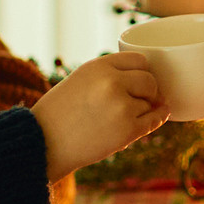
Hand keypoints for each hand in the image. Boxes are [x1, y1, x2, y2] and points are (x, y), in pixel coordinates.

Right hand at [33, 51, 165, 182]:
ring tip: (122, 117)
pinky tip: (161, 114)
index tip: (141, 80)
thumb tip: (145, 78)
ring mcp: (122, 106)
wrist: (43, 143)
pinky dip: (158, 118)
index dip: (142, 71)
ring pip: (150, 102)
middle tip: (140, 100)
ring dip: (143, 109)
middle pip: (150, 80)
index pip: (139, 60)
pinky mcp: (128, 130)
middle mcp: (112, 82)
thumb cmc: (58, 113)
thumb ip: (107, 75)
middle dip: (148, 90)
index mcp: (99, 66)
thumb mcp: (79, 80)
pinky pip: (154, 120)